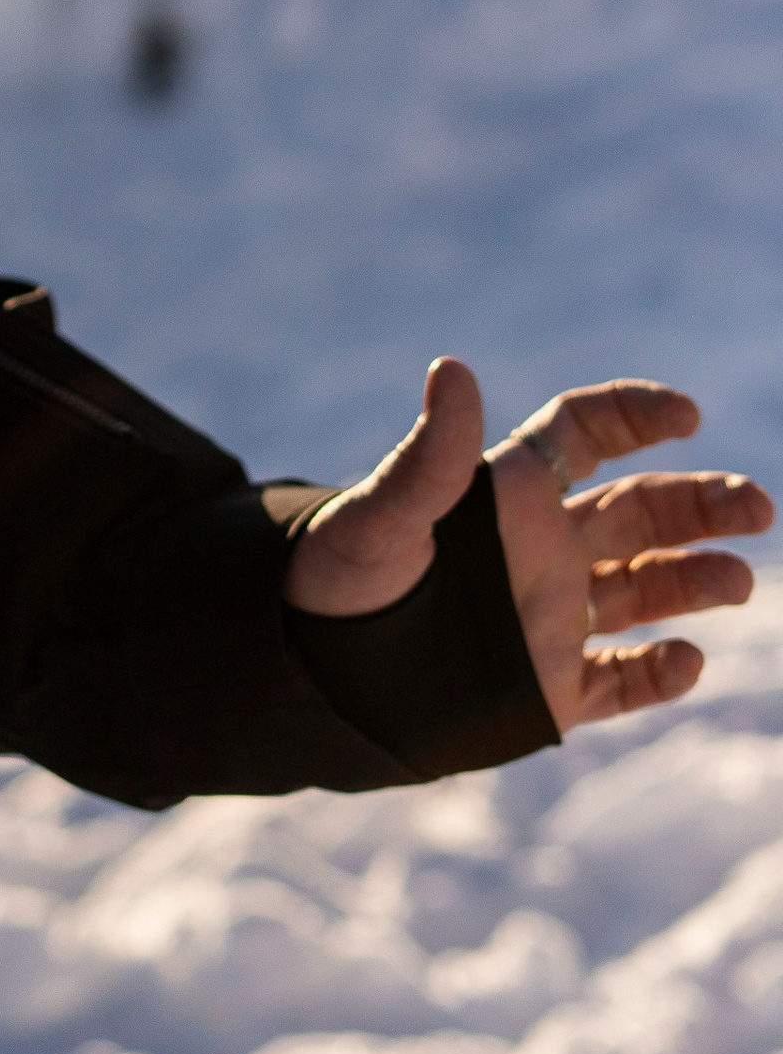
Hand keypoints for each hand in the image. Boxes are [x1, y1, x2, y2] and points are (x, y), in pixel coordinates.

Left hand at [283, 357, 771, 730]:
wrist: (314, 673)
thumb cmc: (337, 579)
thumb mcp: (381, 515)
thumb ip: (428, 457)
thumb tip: (452, 368)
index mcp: (507, 494)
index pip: (586, 433)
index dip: (637, 413)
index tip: (686, 412)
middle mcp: (542, 548)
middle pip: (642, 508)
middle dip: (703, 504)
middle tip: (757, 507)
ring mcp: (553, 616)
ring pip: (649, 587)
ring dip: (697, 581)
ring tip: (736, 582)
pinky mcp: (551, 686)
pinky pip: (622, 679)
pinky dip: (660, 674)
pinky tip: (683, 661)